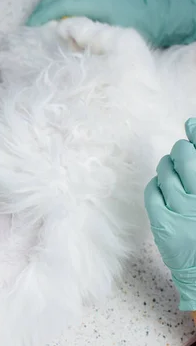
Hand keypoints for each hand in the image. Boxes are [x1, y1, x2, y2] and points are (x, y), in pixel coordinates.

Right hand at [26, 0, 195, 47]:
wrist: (158, 16)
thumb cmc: (134, 31)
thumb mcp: (107, 36)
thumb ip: (84, 34)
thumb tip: (59, 36)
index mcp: (96, 2)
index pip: (61, 5)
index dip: (44, 17)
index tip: (32, 29)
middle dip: (43, 7)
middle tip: (32, 23)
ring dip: (50, 1)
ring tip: (41, 16)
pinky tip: (56, 8)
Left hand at [145, 118, 195, 310]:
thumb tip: (191, 146)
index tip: (191, 123)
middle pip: (185, 158)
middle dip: (181, 150)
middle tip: (182, 150)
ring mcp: (181, 210)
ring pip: (166, 172)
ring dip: (167, 166)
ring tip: (172, 171)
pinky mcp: (161, 222)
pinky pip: (152, 191)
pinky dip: (156, 185)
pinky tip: (162, 188)